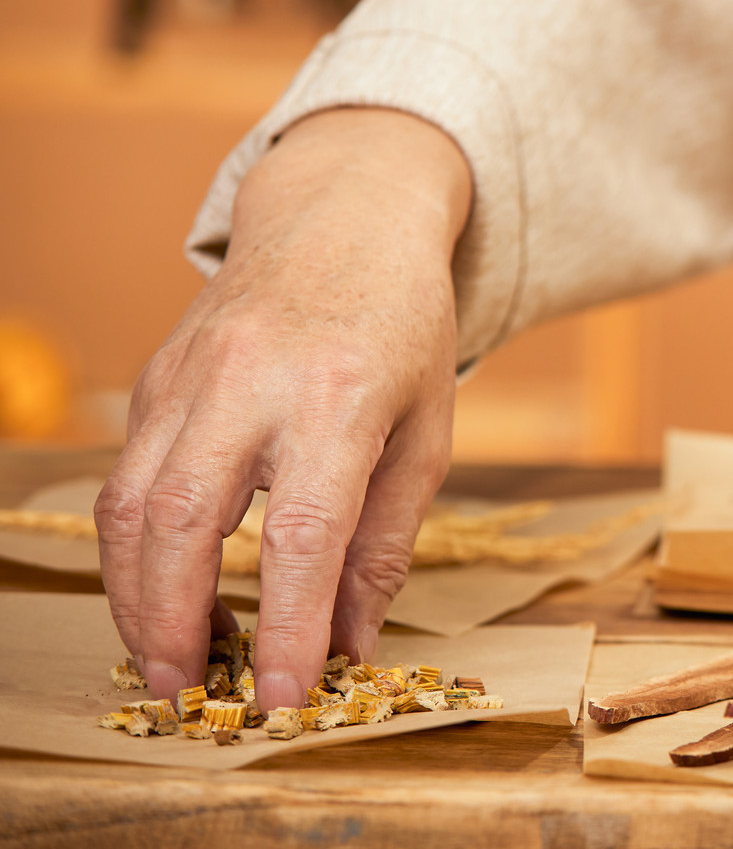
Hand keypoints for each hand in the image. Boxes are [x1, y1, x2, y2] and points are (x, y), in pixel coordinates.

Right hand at [94, 107, 471, 710]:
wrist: (346, 216)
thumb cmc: (404, 327)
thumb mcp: (427, 430)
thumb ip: (386, 542)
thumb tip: (350, 643)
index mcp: (341, 393)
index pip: (302, 532)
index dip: (286, 624)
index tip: (283, 694)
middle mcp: (253, 380)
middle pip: (184, 520)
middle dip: (175, 622)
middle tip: (188, 691)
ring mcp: (191, 373)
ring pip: (132, 503)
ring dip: (137, 596)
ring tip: (167, 659)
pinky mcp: (155, 376)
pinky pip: (127, 474)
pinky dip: (133, 545)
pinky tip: (160, 589)